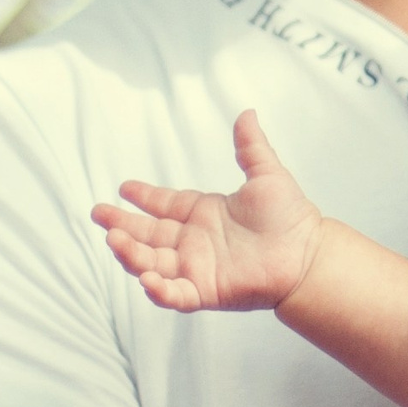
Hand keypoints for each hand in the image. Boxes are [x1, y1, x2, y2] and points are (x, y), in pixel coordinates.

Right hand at [90, 110, 325, 312]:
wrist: (308, 253)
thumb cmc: (291, 217)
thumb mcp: (267, 175)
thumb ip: (251, 147)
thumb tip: (246, 112)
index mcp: (205, 213)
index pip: (165, 205)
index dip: (144, 197)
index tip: (122, 188)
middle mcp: (195, 241)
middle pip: (148, 234)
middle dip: (122, 225)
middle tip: (99, 214)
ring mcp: (197, 268)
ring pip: (152, 263)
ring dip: (131, 254)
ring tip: (114, 239)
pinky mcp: (206, 291)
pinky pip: (174, 294)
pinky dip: (158, 290)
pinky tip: (146, 278)